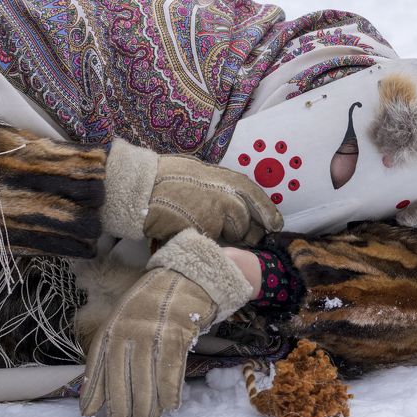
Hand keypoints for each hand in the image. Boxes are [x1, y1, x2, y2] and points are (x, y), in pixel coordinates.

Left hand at [79, 229, 254, 416]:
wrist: (188, 277)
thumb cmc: (154, 305)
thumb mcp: (126, 320)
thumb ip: (113, 350)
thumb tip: (98, 390)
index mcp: (113, 326)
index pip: (97, 363)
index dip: (94, 391)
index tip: (89, 414)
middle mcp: (129, 329)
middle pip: (121, 375)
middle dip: (121, 404)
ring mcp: (154, 331)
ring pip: (146, 377)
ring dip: (147, 404)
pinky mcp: (178, 333)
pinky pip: (171, 369)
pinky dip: (170, 391)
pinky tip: (170, 406)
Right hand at [103, 140, 282, 244]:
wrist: (141, 189)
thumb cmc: (162, 177)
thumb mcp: (197, 171)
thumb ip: (217, 185)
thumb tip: (229, 197)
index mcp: (226, 179)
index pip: (256, 197)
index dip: (268, 212)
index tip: (275, 225)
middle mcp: (227, 198)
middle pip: (245, 224)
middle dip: (239, 232)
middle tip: (224, 233)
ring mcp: (216, 217)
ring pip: (230, 237)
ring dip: (221, 239)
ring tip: (200, 230)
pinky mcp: (204, 234)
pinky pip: (212, 246)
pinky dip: (204, 245)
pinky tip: (190, 236)